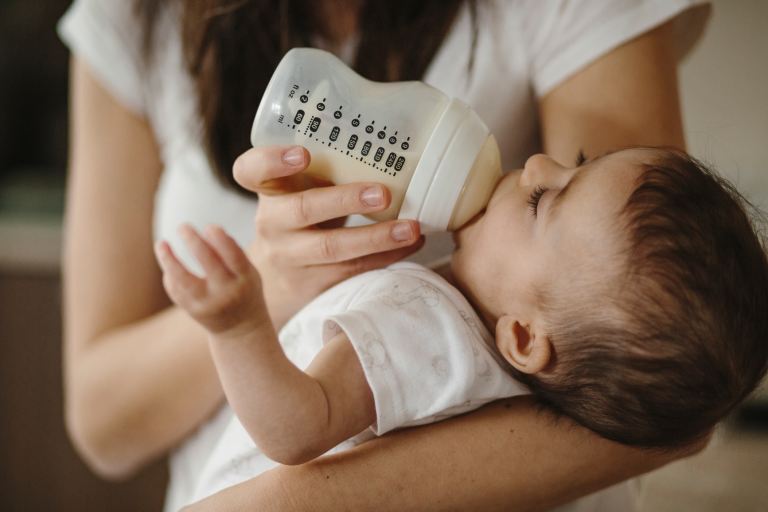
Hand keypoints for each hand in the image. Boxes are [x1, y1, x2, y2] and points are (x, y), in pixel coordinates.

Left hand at [155, 224, 269, 335]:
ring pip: (184, 280)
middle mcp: (226, 292)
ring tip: (161, 243)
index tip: (209, 226)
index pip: (233, 256)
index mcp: (244, 279)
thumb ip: (232, 253)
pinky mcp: (193, 311)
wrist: (240, 329)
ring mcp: (208, 303)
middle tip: (183, 226)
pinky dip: (170, 275)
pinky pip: (177, 290)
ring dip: (170, 260)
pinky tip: (168, 261)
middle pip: (209, 264)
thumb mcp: (247, 272)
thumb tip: (208, 230)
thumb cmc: (243, 289)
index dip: (220, 240)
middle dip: (194, 242)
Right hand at [234, 145, 423, 328]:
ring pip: (332, 247)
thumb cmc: (298, 217)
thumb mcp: (297, 189)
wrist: (276, 277)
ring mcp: (291, 256)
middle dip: (344, 200)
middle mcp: (273, 223)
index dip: (272, 161)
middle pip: (302, 210)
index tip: (303, 154)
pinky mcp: (313, 283)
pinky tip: (411, 243)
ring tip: (409, 228)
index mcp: (268, 190)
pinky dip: (386, 256)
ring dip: (376, 237)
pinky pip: (352, 269)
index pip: (250, 171)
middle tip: (381, 193)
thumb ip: (324, 167)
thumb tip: (387, 137)